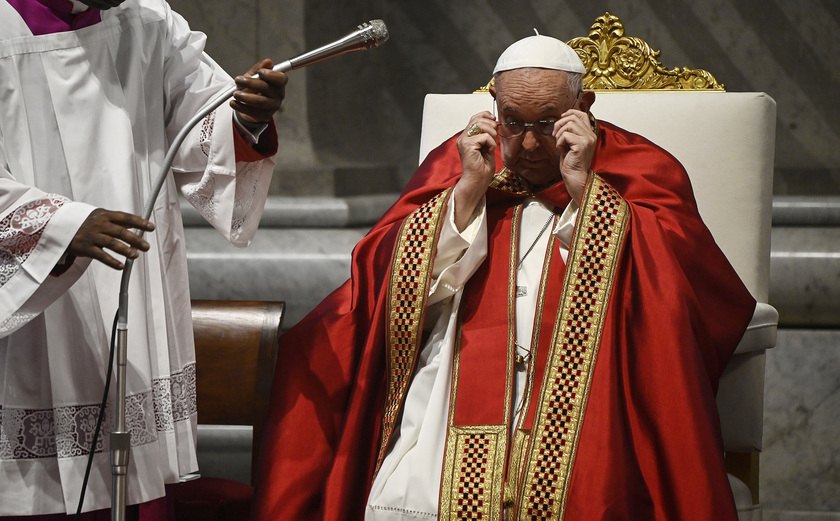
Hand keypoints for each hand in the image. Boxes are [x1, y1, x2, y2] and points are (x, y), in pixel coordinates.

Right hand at [67, 209, 154, 269]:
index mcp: (105, 215)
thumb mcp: (101, 216)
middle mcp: (99, 225)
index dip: (139, 222)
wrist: (59, 225)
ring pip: (111, 244)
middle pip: (120, 232)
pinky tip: (121, 266)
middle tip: (146, 246)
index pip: (125, 218)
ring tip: (135, 256)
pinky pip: (101, 256)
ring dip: (125, 250)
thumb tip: (140, 221)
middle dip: (135, 239)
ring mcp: (92, 236)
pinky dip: (112, 262)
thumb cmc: (86, 222)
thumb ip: (119, 220)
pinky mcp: (85, 248)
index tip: (151, 227)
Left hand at [231, 59, 287, 123]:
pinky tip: (233, 103)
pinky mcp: (264, 116)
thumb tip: (268, 61)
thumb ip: (259, 68)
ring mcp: (272, 106)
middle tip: (238, 80)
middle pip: (266, 88)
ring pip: (260, 101)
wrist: (250, 104)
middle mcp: (279, 95)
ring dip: (245, 96)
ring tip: (235, 93)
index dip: (271, 75)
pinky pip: (252, 112)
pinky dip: (241, 107)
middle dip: (250, 83)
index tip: (260, 72)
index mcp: (279, 83)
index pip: (281, 79)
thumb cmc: (255, 87)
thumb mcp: (255, 76)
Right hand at [453, 111, 497, 230]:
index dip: (485, 115)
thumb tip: (494, 121)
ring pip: (480, 125)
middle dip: (491, 125)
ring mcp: (463, 141)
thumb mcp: (487, 146)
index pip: (475, 117)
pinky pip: (484, 136)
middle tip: (496, 136)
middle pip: (477, 119)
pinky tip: (489, 151)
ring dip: (492, 133)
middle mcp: (463, 137)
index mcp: (467, 137)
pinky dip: (491, 142)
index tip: (494, 119)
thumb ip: (488, 134)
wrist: (477, 182)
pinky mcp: (467, 146)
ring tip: (492, 145)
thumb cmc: (482, 168)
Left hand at [553, 109, 596, 204]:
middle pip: (573, 118)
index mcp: (589, 134)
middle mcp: (591, 135)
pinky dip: (560, 142)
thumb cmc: (571, 163)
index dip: (570, 113)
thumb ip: (569, 132)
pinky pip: (565, 135)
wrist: (575, 177)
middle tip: (555, 135)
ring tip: (560, 144)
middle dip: (559, 124)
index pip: (582, 114)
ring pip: (569, 124)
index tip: (561, 118)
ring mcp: (587, 139)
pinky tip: (561, 150)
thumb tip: (559, 121)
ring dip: (559, 134)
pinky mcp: (582, 144)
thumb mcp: (570, 144)